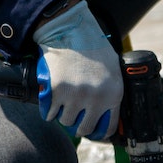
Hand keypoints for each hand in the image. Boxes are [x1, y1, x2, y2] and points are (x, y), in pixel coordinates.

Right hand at [31, 0, 123, 140]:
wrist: (70, 31)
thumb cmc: (92, 48)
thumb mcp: (113, 70)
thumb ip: (111, 92)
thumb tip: (108, 114)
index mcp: (114, 93)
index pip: (107, 128)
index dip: (98, 132)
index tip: (92, 130)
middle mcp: (96, 98)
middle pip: (83, 128)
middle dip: (78, 125)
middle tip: (74, 116)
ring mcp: (76, 96)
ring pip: (65, 121)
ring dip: (63, 114)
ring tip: (64, 101)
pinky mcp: (57, 92)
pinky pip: (50, 113)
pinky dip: (49, 110)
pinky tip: (52, 100)